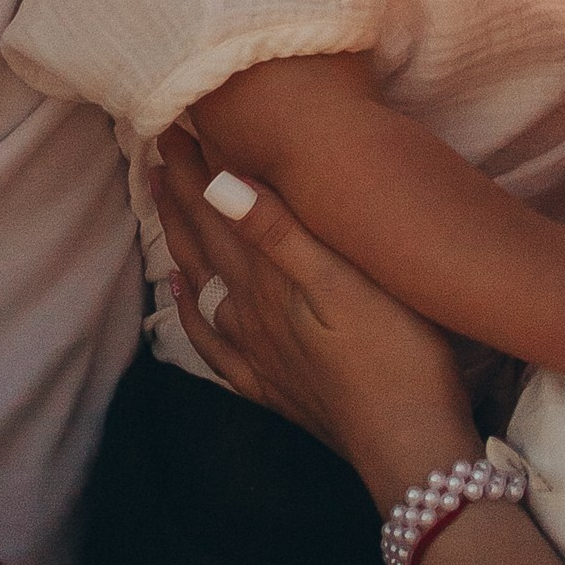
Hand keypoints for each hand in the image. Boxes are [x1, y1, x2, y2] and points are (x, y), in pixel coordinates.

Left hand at [154, 130, 472, 501]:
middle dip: (180, 192)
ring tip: (162, 203)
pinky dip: (188, 311)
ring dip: (180, 240)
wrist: (408, 444)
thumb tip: (217, 182)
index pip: (219, 210)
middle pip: (203, 241)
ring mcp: (257, 352)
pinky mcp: (272, 385)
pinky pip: (212, 341)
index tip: (171, 121)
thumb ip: (280, 233)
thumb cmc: (397, 355)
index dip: (193, 167)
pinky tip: (182, 294)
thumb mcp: (345, 283)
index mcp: (268, 280)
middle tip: (156, 147)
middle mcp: (249, 313)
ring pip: (200, 284)